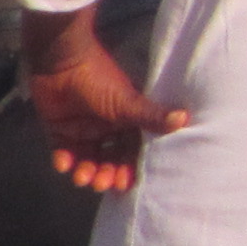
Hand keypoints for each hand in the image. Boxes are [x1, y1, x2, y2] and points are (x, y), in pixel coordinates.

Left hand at [25, 12, 185, 194]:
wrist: (61, 61)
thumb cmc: (99, 80)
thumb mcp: (127, 102)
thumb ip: (152, 115)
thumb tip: (186, 118)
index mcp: (127, 121)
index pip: (133, 150)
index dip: (130, 168)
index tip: (127, 183)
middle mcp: (107, 128)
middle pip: (110, 159)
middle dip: (107, 173)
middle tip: (102, 183)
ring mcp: (83, 129)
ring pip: (88, 159)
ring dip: (86, 171)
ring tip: (82, 178)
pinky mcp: (60, 129)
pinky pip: (63, 152)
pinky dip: (64, 161)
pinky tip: (64, 165)